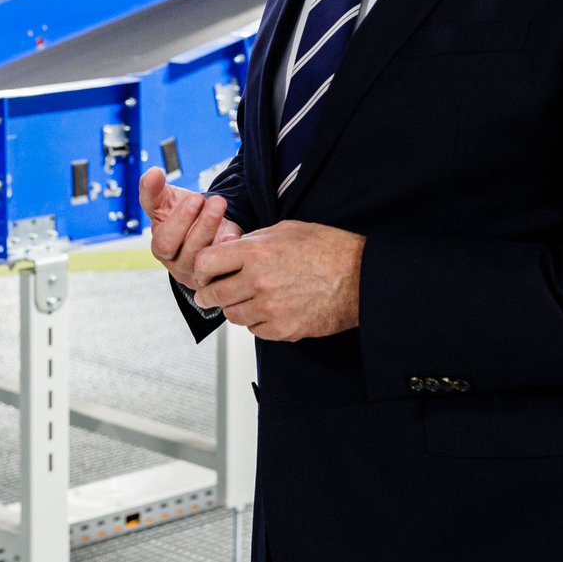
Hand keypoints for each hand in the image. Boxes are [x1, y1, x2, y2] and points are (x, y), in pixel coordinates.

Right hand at [139, 166, 243, 290]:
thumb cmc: (179, 214)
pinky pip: (227, 270)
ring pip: (208, 260)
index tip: (197, 198)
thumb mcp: (163, 201)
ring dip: (218, 231)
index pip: (165, 242)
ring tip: (224, 207)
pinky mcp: (220, 276)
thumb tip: (152, 173)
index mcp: (161, 248)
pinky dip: (232, 251)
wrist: (203, 226)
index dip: (180, 221)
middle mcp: (179, 265)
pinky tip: (236, 234)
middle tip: (216, 201)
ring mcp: (200, 274)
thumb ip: (153, 189)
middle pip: (188, 252)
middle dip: (203, 225)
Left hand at [193, 220, 364, 341]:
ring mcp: (271, 308)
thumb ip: (251, 241)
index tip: (203, 272)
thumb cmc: (325, 248)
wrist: (361, 276)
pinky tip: (266, 310)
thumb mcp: (283, 230)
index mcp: (254, 252)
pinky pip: (255, 330)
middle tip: (208, 294)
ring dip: (234, 308)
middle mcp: (258, 281)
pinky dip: (256, 322)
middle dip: (208, 294)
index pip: (205, 263)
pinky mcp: (284, 329)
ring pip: (233, 315)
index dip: (201, 268)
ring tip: (244, 299)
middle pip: (213, 294)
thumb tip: (228, 250)